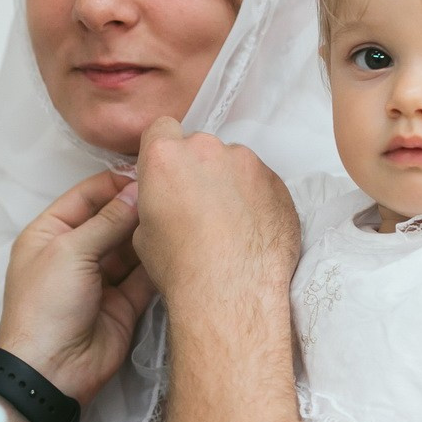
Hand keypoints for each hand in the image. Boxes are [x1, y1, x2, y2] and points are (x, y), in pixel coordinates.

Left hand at [0, 169, 156, 404]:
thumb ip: (106, 220)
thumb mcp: (70, 252)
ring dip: (150, 233)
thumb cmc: (44, 307)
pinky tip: (178, 245)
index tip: (147, 172)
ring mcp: (101, 278)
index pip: (86, 195)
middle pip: (112, 219)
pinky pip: (144, 275)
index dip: (115, 184)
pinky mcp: (124, 302)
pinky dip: (158, 261)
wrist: (51, 370)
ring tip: (180, 214)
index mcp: (50, 233)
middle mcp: (75, 252)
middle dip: (137, 207)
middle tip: (171, 191)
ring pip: (132, 246)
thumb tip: (134, 191)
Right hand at [131, 118, 298, 315]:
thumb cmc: (180, 268)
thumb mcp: (143, 233)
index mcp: (166, 156)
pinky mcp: (278, 181)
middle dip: (198, 168)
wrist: (232, 293)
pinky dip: (255, 198)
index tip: (167, 174)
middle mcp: (208, 149)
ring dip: (229, 182)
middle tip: (199, 205)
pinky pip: (260, 181)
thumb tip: (167, 199)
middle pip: (200, 146)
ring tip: (230, 222)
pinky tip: (251, 230)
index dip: (162, 150)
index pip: (161, 128)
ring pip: (233, 163)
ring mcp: (248, 162)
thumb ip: (155, 199)